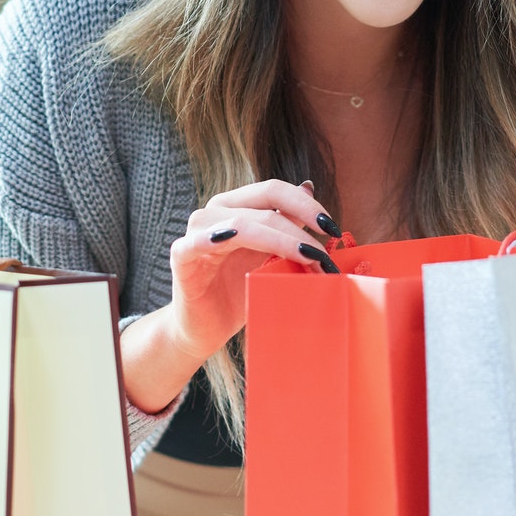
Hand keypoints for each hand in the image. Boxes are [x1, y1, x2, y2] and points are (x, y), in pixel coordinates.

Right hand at [121, 179, 334, 414]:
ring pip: (243, 223)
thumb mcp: (272, 257)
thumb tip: (309, 187)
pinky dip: (217, 238)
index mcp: (238, 205)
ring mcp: (197, 231)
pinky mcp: (182, 256)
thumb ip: (287, 226)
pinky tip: (234, 241)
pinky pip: (199, 242)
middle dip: (301, 223)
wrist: (206, 328)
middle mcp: (216, 211)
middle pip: (265, 200)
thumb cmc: (240, 290)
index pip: (275, 190)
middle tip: (324, 252)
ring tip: (306, 257)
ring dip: (280, 239)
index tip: (333, 228)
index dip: (306, 204)